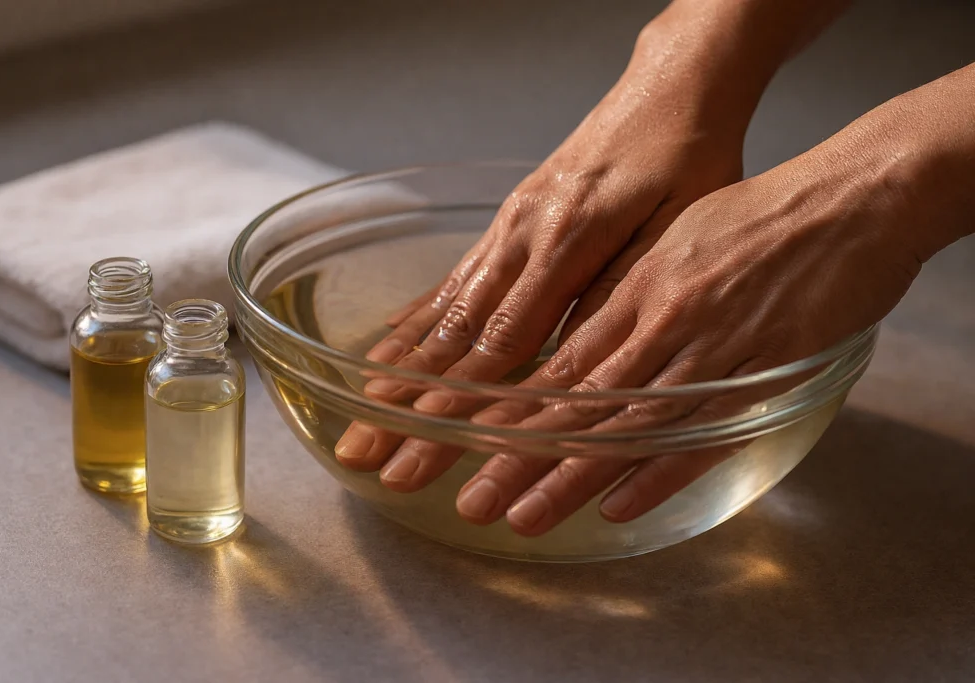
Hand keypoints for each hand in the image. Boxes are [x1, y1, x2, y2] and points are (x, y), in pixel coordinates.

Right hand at [333, 35, 751, 481]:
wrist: (669, 88)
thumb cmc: (686, 155)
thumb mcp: (679, 224)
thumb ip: (620, 290)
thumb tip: (575, 365)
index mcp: (567, 239)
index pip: (503, 339)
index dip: (462, 399)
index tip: (424, 444)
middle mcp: (522, 235)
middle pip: (456, 334)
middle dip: (409, 401)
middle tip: (369, 451)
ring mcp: (508, 228)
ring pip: (444, 309)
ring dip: (399, 368)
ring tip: (362, 414)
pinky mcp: (508, 223)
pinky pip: (454, 277)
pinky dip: (417, 318)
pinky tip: (390, 346)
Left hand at [454, 122, 932, 534]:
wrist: (852, 196)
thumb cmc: (762, 214)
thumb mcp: (677, 236)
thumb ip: (632, 291)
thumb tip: (588, 335)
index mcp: (638, 285)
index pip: (560, 360)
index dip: (512, 405)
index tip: (465, 440)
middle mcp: (663, 319)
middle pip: (579, 400)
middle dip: (520, 455)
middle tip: (474, 498)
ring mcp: (712, 348)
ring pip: (629, 426)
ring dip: (573, 477)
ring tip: (525, 516)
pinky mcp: (766, 373)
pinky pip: (705, 433)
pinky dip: (660, 473)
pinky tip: (619, 506)